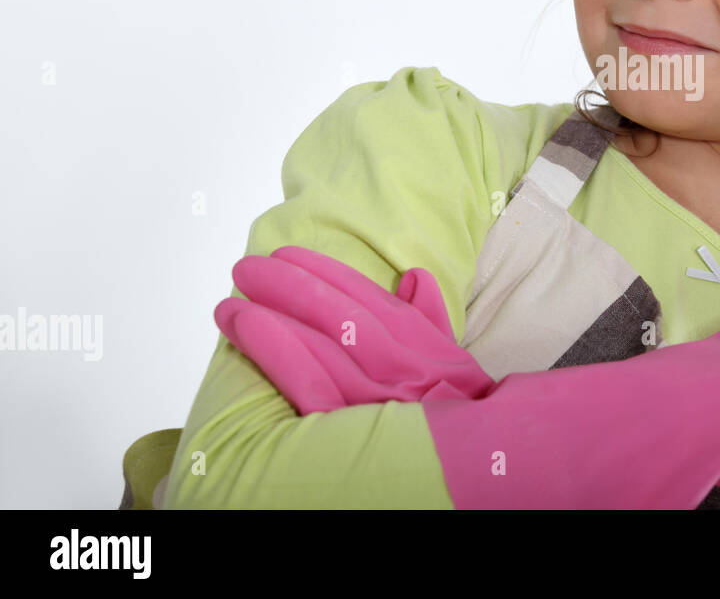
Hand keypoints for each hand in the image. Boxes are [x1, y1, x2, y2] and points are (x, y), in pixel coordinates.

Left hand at [214, 246, 494, 414]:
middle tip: (249, 268)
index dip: (329, 274)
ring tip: (232, 301)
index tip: (291, 255)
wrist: (478, 473)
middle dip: (292, 285)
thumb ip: (432, 321)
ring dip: (273, 311)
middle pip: (342, 316)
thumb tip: (415, 276)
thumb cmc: (460, 425)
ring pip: (322, 343)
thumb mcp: (458, 372)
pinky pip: (309, 384)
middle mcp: (407, 372)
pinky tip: (248, 326)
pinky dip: (278, 349)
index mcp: (431, 355)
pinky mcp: (351, 437)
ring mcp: (380, 404)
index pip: (374, 304)